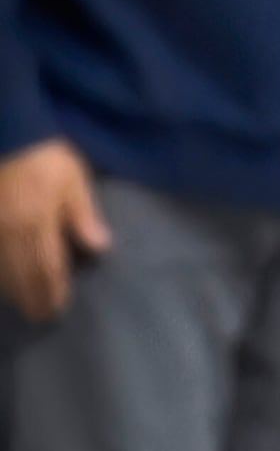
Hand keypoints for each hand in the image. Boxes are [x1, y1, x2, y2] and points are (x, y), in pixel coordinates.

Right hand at [0, 138, 106, 322]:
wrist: (10, 134)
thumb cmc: (47, 156)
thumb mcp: (74, 180)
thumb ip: (83, 216)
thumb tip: (100, 247)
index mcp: (38, 223)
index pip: (47, 266)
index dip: (52, 290)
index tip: (57, 309)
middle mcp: (10, 232)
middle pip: (21, 273)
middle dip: (31, 296)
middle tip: (40, 316)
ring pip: (2, 268)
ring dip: (12, 289)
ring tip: (22, 305)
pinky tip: (2, 281)